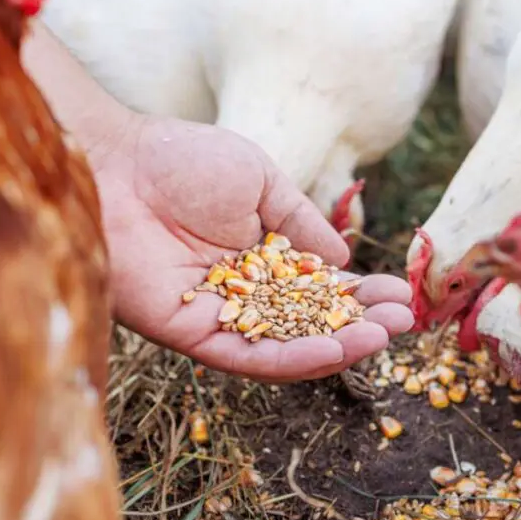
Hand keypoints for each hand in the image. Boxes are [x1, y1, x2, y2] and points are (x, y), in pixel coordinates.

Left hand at [92, 114, 413, 381]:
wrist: (116, 164)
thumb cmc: (184, 161)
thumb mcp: (262, 180)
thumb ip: (301, 221)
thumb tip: (345, 259)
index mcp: (260, 256)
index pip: (320, 285)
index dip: (361, 293)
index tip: (401, 294)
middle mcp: (243, 292)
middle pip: (309, 321)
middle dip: (359, 324)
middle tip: (404, 323)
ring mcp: (218, 315)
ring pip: (284, 345)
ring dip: (336, 347)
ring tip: (381, 339)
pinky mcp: (189, 334)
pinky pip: (246, 356)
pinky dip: (290, 358)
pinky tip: (332, 350)